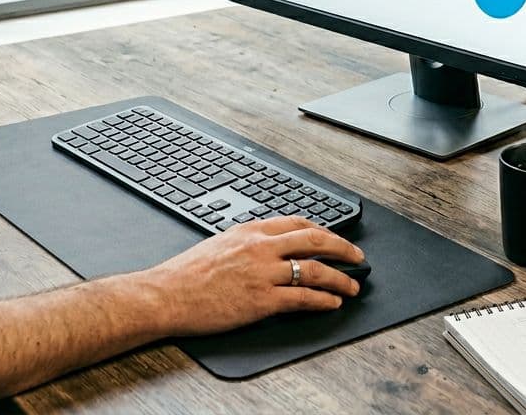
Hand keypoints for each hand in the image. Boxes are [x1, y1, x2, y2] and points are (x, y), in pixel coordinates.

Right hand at [139, 216, 363, 336]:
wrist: (167, 295)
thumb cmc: (185, 274)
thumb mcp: (219, 243)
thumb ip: (245, 242)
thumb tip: (265, 247)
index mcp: (250, 231)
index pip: (297, 223)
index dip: (322, 230)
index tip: (334, 238)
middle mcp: (261, 247)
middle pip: (314, 240)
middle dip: (342, 248)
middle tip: (357, 256)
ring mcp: (263, 273)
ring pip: (315, 269)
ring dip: (340, 278)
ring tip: (352, 285)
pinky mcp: (262, 300)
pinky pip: (303, 297)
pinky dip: (324, 300)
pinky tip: (333, 302)